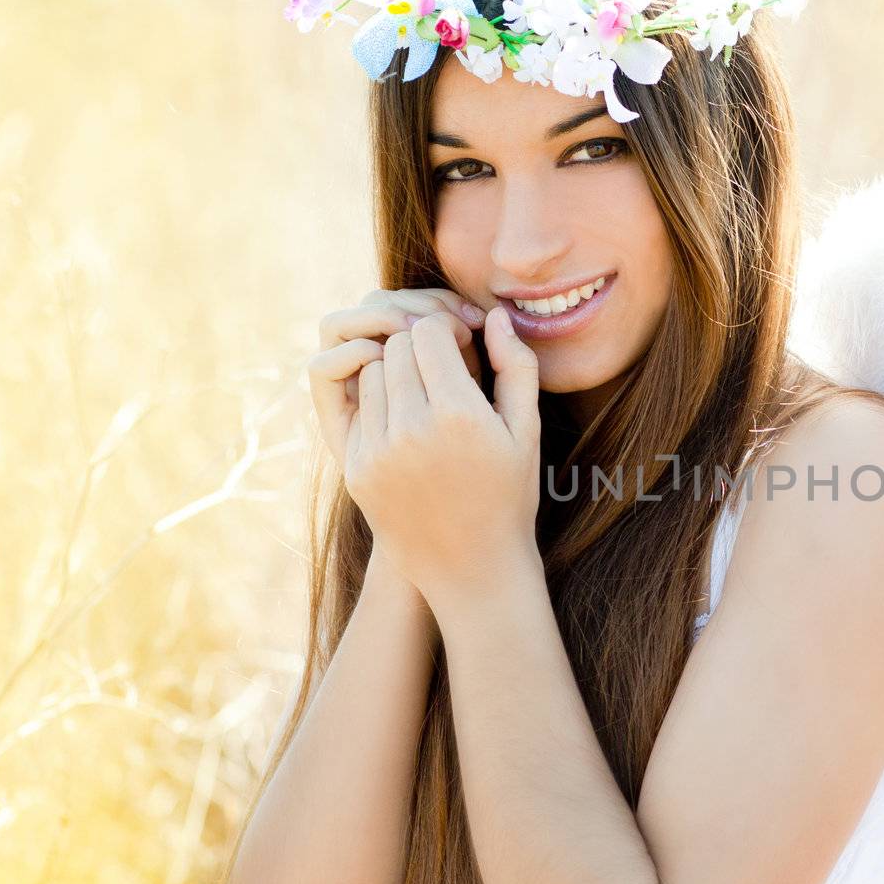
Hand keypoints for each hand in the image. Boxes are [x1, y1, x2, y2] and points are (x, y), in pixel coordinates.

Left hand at [341, 305, 542, 608]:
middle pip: (397, 348)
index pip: (429, 333)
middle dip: (419, 347)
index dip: (446, 330)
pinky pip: (360, 411)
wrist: (472, 567)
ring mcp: (378, 451)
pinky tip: (408, 427)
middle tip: (442, 366)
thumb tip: (495, 315)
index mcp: (459, 415)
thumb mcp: (526, 431)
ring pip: (372, 373)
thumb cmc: (509, 494)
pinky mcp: (356, 470)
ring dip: (396, 372)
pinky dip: (381, 406)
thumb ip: (516, 366)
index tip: (462, 345)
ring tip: (424, 396)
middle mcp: (412, 429)